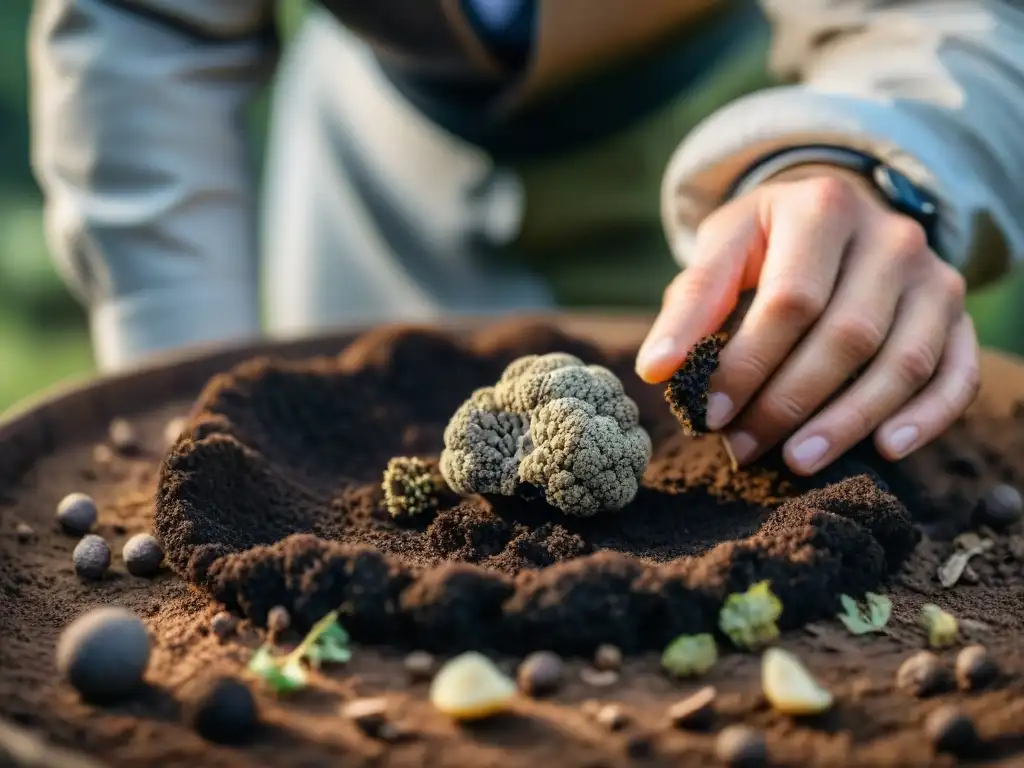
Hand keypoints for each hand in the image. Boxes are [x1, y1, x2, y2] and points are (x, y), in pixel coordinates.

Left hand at [637, 165, 978, 474]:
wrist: (833, 213)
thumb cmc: (766, 241)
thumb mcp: (722, 249)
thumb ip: (691, 303)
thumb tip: (657, 370)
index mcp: (822, 207)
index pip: (790, 300)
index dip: (748, 364)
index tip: (710, 414)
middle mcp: (890, 236)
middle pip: (848, 335)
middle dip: (789, 402)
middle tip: (743, 448)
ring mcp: (933, 275)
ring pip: (904, 360)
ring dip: (848, 421)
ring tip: (796, 461)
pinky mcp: (957, 312)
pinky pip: (956, 370)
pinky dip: (927, 416)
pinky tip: (886, 449)